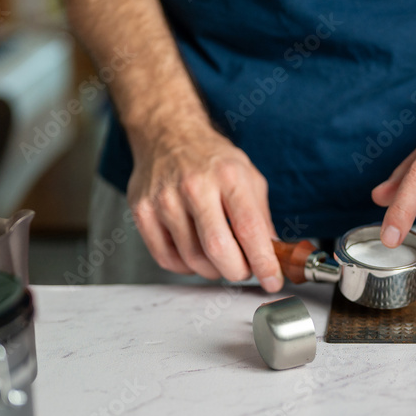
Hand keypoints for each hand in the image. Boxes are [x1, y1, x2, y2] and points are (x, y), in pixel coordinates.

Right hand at [126, 118, 283, 291]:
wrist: (168, 134)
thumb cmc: (211, 159)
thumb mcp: (248, 177)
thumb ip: (262, 217)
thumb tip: (273, 256)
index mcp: (228, 176)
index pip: (249, 229)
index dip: (264, 262)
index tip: (272, 280)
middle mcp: (194, 186)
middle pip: (218, 250)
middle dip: (237, 271)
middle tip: (244, 270)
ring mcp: (164, 199)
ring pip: (193, 259)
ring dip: (213, 270)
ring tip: (220, 257)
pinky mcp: (143, 212)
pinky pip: (167, 259)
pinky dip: (186, 267)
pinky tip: (195, 253)